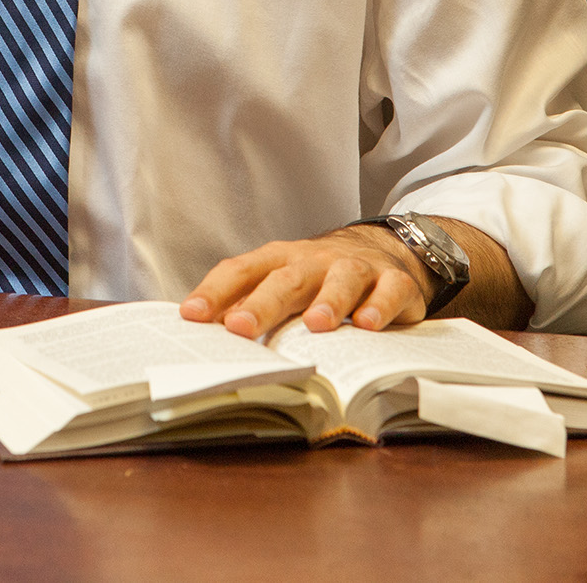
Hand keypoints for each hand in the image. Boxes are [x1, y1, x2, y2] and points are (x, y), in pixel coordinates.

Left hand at [179, 225, 433, 339]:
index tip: (191, 316)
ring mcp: (357, 268)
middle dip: (262, 303)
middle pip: (287, 278)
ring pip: (342, 280)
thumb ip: (249, 304)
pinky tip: (369, 325)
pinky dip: (380, 306)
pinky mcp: (394, 281)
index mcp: (280, 260)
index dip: (215, 292)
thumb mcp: (284, 283)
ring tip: (315, 325)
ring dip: (328, 301)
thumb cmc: (321, 277)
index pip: (242, 270)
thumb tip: (204, 335)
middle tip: (241, 327)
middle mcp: (315, 260)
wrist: (386, 251)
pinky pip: (389, 291)